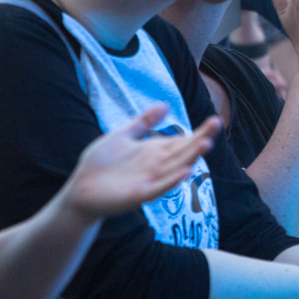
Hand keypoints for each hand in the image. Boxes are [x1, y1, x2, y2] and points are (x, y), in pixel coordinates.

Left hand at [62, 107, 217, 221]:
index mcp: (155, 150)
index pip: (182, 139)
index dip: (199, 131)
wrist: (81, 189)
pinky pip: (159, 187)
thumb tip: (165, 105)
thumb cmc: (101, 163)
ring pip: (176, 167)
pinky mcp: (138, 194)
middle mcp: (157, 165)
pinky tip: (185, 171)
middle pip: (184, 151)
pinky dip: (172, 180)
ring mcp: (150, 179)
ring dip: (191, 157)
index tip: (215, 120)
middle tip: (217, 124)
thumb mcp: (123, 135)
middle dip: (200, 138)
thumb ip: (144, 121)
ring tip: (207, 143)